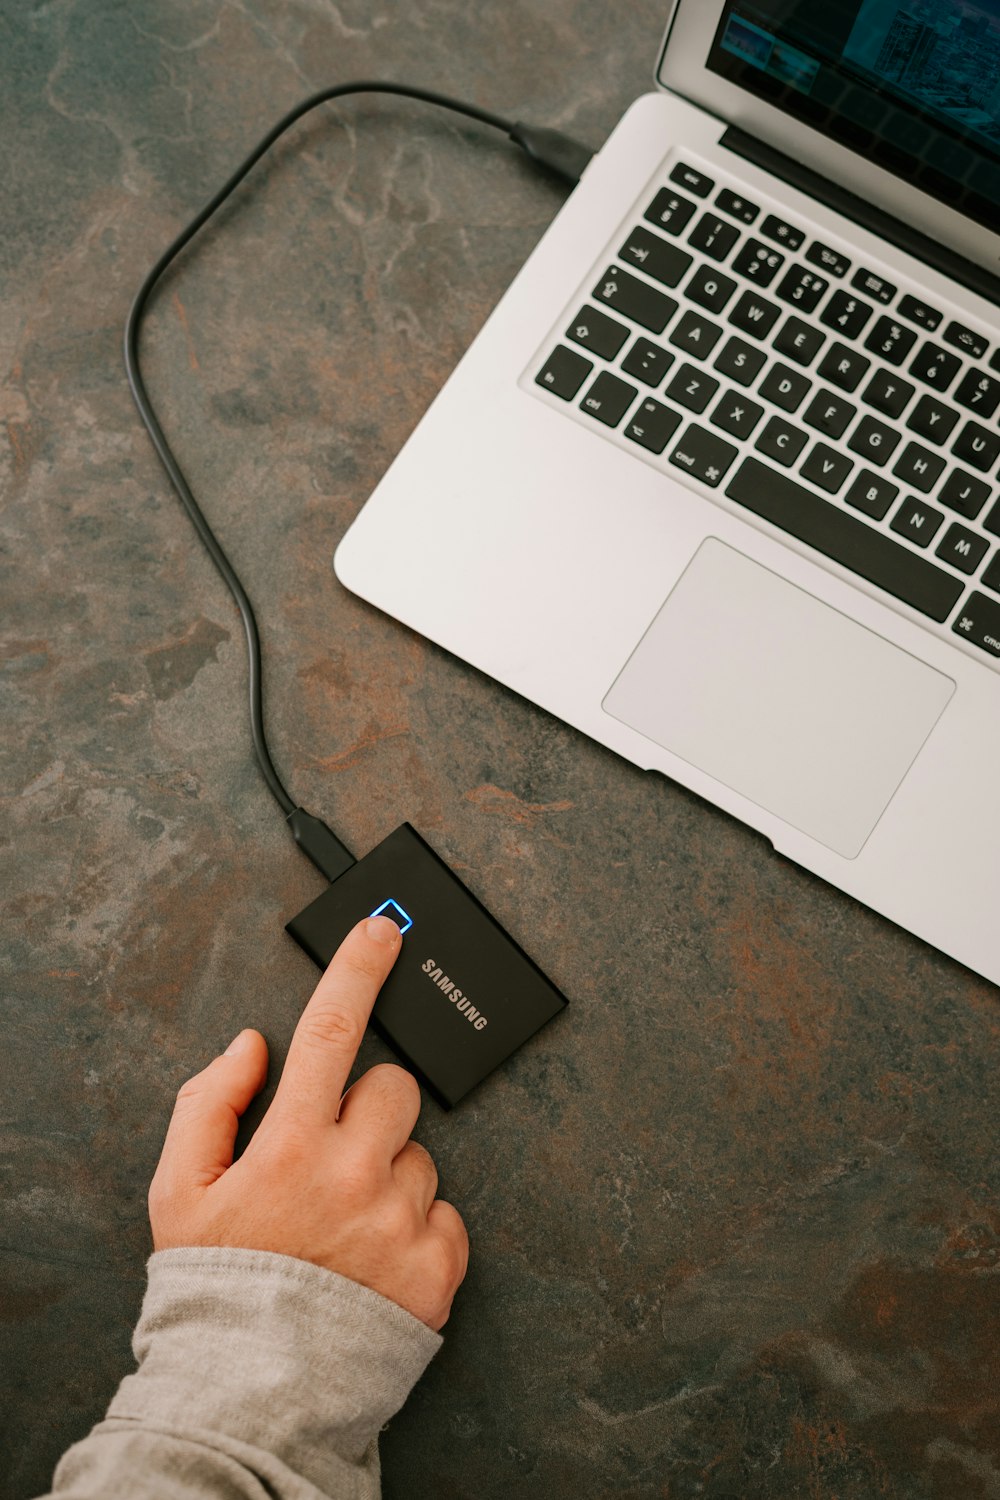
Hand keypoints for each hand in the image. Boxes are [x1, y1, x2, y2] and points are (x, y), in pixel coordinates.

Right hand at [148, 915, 468, 1330]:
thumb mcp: (180, 1192)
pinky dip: (418, 1229)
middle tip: (333, 1156)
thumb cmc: (218, 1285)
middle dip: (368, 1109)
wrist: (257, 1390)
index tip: (385, 929)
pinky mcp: (438, 1266)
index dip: (360, 969)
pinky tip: (376, 1257)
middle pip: (395, 1088)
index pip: (332, 1030)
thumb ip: (210, 1104)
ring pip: (422, 1154)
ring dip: (390, 1176)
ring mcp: (401, 1221)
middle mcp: (354, 1175)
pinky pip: (448, 1214)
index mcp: (290, 1146)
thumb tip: (254, 1046)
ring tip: (346, 1226)